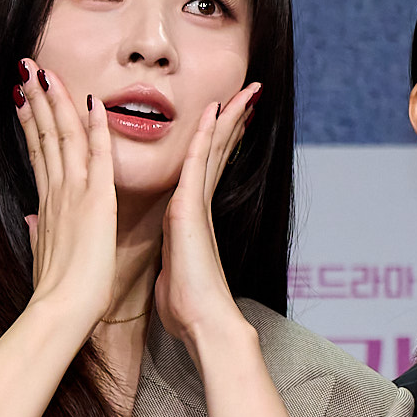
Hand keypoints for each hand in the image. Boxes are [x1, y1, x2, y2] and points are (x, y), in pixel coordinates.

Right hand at [15, 58, 119, 323]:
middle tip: (27, 69)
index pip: (39, 154)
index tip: (24, 99)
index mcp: (47, 206)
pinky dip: (95, 125)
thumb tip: (30, 220)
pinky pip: (97, 154)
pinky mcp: (96, 200)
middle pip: (45, 136)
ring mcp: (74, 193)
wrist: (63, 310)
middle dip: (36, 99)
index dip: (31, 124)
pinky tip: (92, 99)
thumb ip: (37, 234)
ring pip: (64, 135)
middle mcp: (57, 193)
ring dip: (55, 100)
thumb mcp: (42, 257)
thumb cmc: (56, 293)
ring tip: (44, 70)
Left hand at [153, 82, 260, 350]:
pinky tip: (215, 109)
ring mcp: (197, 206)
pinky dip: (206, 134)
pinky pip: (199, 161)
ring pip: (213, 150)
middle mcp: (198, 207)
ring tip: (245, 91)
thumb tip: (168, 269)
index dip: (219, 144)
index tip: (230, 122)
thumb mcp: (171, 276)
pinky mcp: (191, 209)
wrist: (205, 325)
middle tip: (249, 95)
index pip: (208, 172)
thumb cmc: (188, 310)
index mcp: (191, 221)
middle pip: (217, 154)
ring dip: (227, 118)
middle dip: (232, 124)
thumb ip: (170, 263)